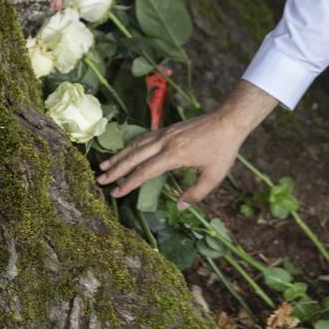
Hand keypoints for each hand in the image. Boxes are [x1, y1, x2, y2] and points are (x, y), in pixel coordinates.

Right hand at [98, 110, 244, 207]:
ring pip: (136, 145)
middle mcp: (165, 142)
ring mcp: (165, 133)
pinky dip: (131, 145)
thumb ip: (196, 194)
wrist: (228, 120)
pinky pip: (144, 138)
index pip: (145, 172)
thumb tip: (181, 207)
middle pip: (134, 157)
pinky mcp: (167, 129)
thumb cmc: (223, 149)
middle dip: (116, 170)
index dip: (129, 184)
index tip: (116, 193)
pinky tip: (125, 151)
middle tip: (100, 180)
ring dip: (119, 156)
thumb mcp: (214, 176)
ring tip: (105, 166)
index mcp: (174, 155)